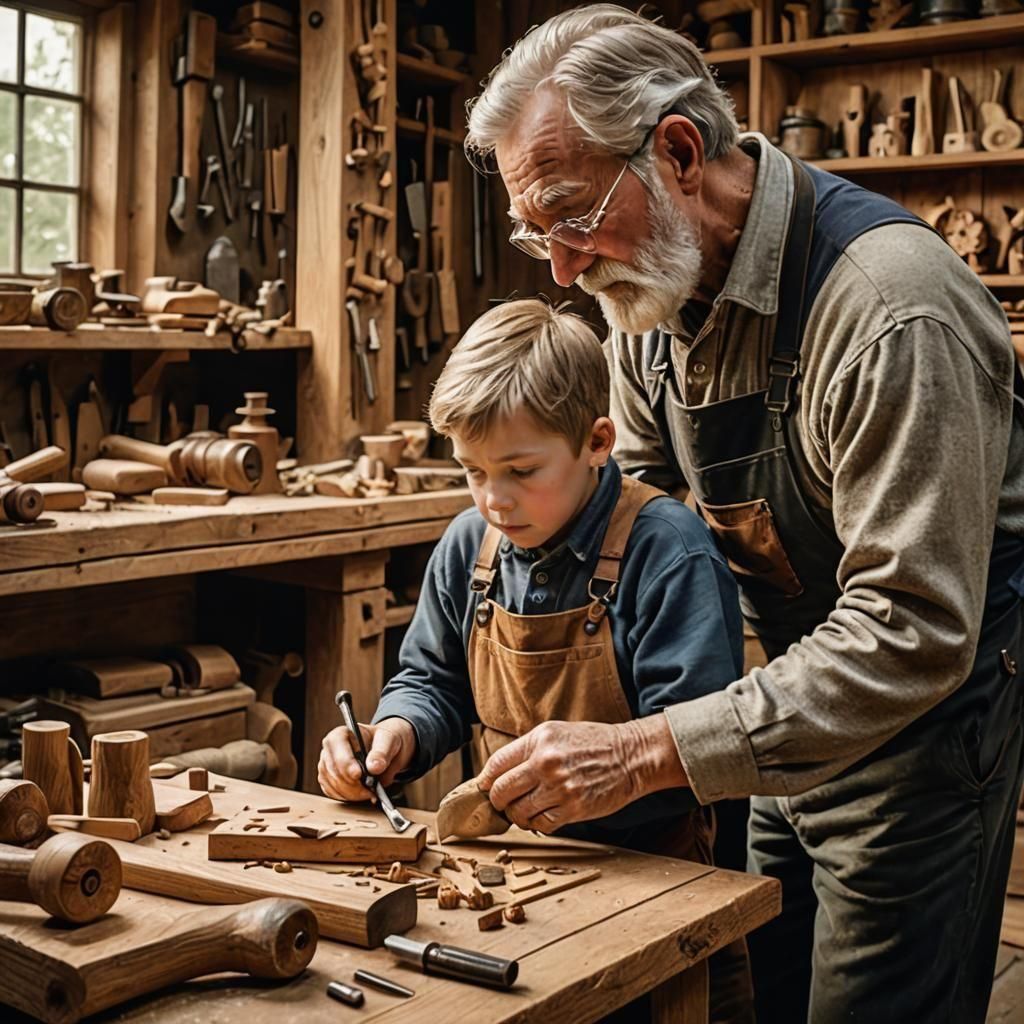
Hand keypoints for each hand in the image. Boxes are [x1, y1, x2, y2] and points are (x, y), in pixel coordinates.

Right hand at [318, 717, 416, 801]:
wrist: (384, 749)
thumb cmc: (383, 741)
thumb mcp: (388, 740)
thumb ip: (382, 752)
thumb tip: (374, 767)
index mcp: (341, 734)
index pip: (337, 749)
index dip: (346, 764)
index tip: (358, 775)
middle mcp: (329, 749)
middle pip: (334, 771)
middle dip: (353, 784)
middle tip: (371, 790)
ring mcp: (326, 765)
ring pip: (333, 785)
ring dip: (352, 794)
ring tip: (370, 793)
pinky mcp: (327, 779)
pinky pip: (332, 793)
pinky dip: (347, 797)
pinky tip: (361, 795)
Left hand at [476, 717, 687, 832]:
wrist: (630, 755)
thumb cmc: (592, 743)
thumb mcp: (556, 732)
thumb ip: (527, 750)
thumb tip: (496, 773)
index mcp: (539, 740)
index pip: (496, 764)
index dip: (486, 780)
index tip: (485, 787)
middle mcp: (545, 763)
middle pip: (500, 791)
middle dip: (497, 800)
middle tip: (503, 802)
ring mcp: (559, 787)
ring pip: (518, 812)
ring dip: (517, 815)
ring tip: (525, 810)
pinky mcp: (573, 808)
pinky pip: (541, 825)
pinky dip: (537, 823)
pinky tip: (544, 815)